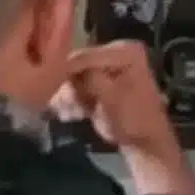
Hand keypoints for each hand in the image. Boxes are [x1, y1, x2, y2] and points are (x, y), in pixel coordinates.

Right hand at [52, 41, 194, 194]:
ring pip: (75, 76)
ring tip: (66, 113)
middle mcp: (116, 52)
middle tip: (58, 105)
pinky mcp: (101, 80)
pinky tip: (70, 114)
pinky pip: (79, 85)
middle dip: (67, 85)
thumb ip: (91, 79)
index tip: (49, 86)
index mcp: (125, 51)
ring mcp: (108, 66)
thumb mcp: (112, 98)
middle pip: (78, 64)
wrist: (145, 144)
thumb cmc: (134, 120)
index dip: (67, 70)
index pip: (88, 55)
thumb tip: (66, 67)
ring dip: (67, 95)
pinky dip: (73, 99)